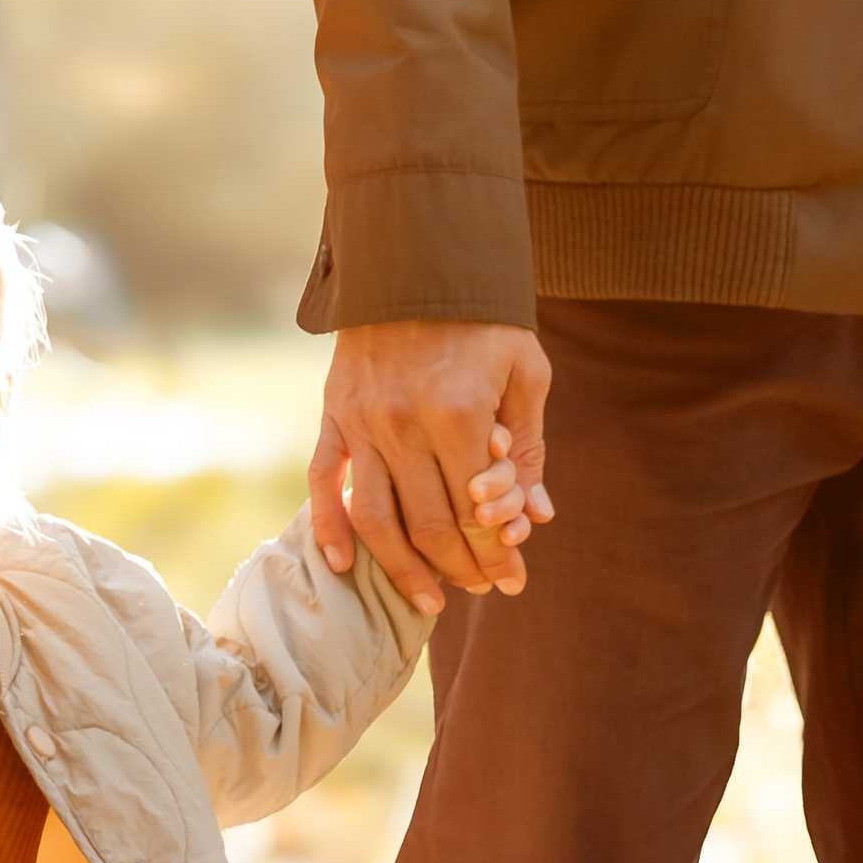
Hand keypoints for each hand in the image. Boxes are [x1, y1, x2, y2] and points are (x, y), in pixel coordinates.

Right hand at [308, 321, 551, 613]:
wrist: (418, 264)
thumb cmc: (484, 322)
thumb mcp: (526, 374)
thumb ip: (529, 449)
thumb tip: (536, 516)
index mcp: (457, 414)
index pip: (475, 510)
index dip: (495, 553)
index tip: (511, 580)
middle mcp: (404, 425)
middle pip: (429, 524)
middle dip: (460, 567)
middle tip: (480, 589)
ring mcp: (362, 424)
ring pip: (378, 519)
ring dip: (403, 567)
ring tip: (428, 599)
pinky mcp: (334, 417)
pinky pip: (326, 484)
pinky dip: (331, 529)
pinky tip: (346, 565)